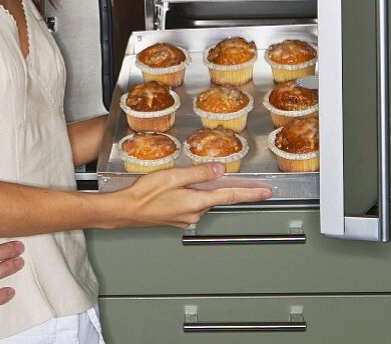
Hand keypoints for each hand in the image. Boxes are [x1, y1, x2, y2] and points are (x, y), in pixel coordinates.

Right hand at [114, 163, 272, 228]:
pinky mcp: (176, 219)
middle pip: (214, 196)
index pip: (230, 197)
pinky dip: (186, 195)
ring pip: (200, 200)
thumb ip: (198, 173)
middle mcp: (194, 214)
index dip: (250, 193)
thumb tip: (219, 170)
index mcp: (197, 202)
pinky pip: (189, 204)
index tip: (265, 192)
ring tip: (173, 180)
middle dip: (210, 184)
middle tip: (193, 174)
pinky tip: (171, 189)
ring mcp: (185, 218)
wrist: (125, 210)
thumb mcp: (173, 176)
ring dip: (195, 189)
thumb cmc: (144, 194)